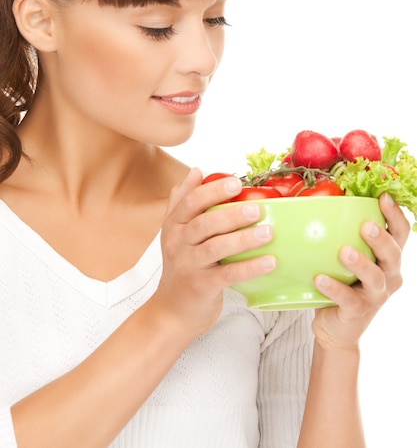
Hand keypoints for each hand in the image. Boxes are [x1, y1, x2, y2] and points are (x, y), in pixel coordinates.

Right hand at [154, 168, 275, 335]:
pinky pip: (227, 275)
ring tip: (268, 232)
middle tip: (257, 208)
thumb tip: (195, 170)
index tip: (236, 182)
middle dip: (231, 214)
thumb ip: (183, 200)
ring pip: (216, 247)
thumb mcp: (175, 232)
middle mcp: (178, 243)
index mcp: (174, 225)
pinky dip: (249, 268)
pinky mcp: (202, 287)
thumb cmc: (181, 266)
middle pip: (204, 223)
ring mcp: (188, 266)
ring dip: (244, 239)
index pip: (190, 202)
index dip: (213, 190)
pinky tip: (269, 261)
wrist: (171, 310)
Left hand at [311, 192, 409, 348]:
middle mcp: (388, 276)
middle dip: (381, 238)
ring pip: (375, 278)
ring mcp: (375, 296)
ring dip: (360, 263)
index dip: (395, 215)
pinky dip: (334, 289)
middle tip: (366, 225)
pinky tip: (320, 279)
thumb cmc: (342, 283)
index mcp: (388, 259)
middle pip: (392, 254)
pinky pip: (348, 299)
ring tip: (343, 251)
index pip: (400, 233)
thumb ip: (345, 235)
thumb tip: (327, 199)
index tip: (384, 197)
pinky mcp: (358, 311)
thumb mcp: (348, 258)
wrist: (336, 328)